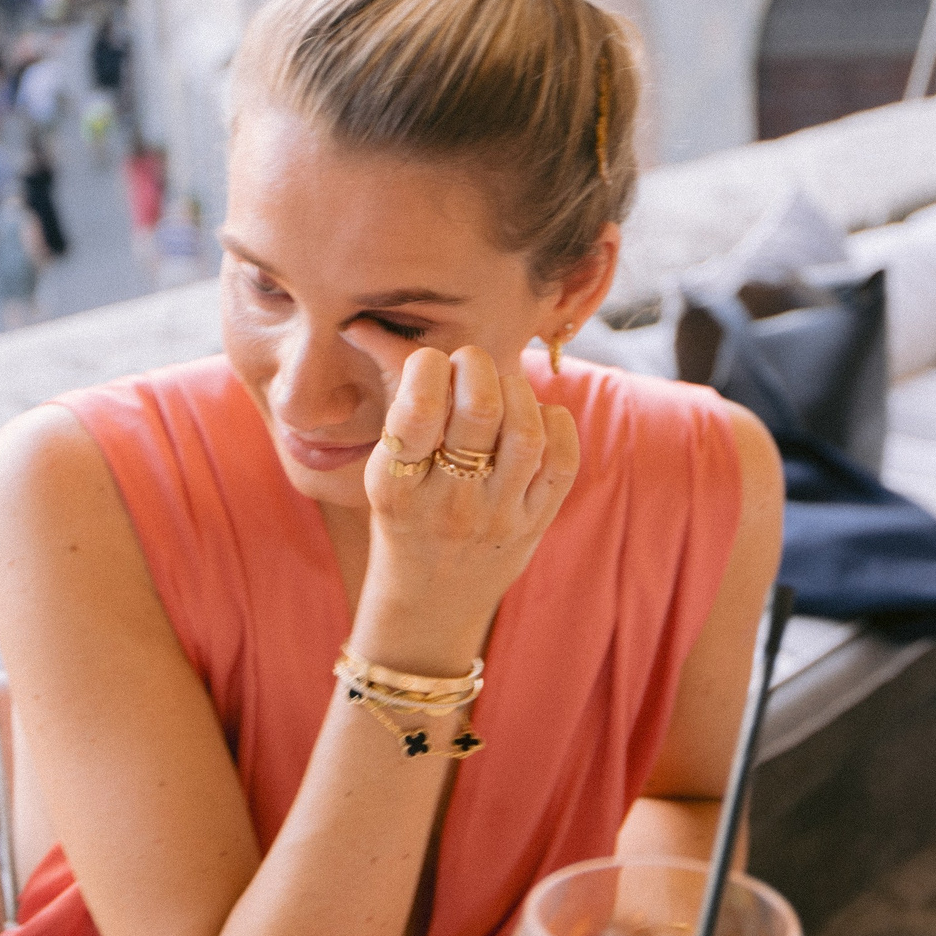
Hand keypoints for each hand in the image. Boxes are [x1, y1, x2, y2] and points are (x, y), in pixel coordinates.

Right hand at [355, 346, 578, 671]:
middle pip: (479, 410)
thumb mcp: (382, 470)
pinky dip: (555, 422)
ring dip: (516, 389)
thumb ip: (396, 402)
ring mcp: (498, 516)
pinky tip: (535, 418)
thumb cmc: (401, 519)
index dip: (428, 366)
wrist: (428, 608)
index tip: (429, 363)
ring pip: (525, 431)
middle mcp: (448, 504)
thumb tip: (375, 328)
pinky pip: (561, 461)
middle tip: (470, 364)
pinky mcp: (535, 524)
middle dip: (477, 365)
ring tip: (501, 385)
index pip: (417, 409)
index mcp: (396, 487)